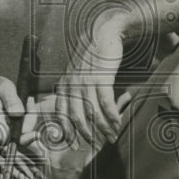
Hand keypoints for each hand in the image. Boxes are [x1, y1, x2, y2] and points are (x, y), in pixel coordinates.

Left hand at [55, 18, 130, 146]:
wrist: (104, 32)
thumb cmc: (93, 55)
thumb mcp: (77, 72)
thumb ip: (75, 89)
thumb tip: (79, 111)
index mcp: (64, 84)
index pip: (61, 113)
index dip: (67, 131)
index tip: (74, 145)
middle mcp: (72, 84)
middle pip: (76, 117)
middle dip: (86, 134)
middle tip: (96, 145)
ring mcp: (86, 81)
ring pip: (93, 112)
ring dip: (103, 128)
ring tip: (111, 137)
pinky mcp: (101, 77)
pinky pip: (106, 103)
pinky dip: (112, 116)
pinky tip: (117, 123)